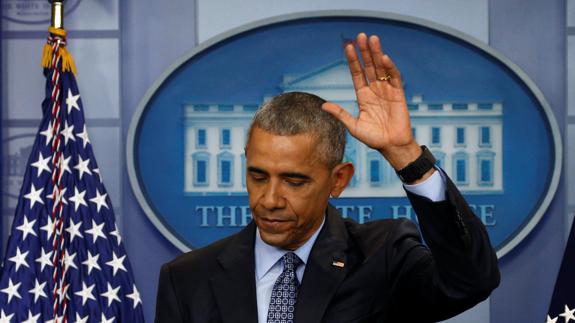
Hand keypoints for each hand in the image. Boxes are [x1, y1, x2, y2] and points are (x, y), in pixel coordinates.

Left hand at [322, 33, 421, 170]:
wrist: (392, 146)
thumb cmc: (373, 138)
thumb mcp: (353, 126)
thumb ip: (340, 114)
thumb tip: (323, 105)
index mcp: (363, 96)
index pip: (357, 73)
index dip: (352, 60)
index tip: (347, 47)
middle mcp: (375, 90)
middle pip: (368, 67)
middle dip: (364, 52)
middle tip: (360, 36)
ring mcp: (387, 91)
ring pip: (380, 68)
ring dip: (376, 54)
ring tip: (372, 39)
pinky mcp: (399, 95)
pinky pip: (394, 78)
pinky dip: (390, 68)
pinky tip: (383, 58)